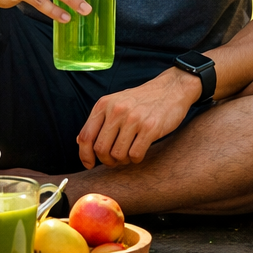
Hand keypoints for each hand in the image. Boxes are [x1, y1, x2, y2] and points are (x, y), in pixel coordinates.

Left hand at [76, 68, 198, 166]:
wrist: (172, 88)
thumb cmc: (143, 99)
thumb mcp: (116, 102)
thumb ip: (99, 120)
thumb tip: (80, 141)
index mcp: (104, 104)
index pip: (86, 136)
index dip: (85, 155)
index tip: (90, 164)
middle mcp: (117, 110)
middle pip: (100, 149)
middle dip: (106, 161)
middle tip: (114, 161)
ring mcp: (134, 119)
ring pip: (117, 155)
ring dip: (122, 161)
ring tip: (128, 155)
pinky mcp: (150, 128)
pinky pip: (135, 154)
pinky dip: (136, 159)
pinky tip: (140, 152)